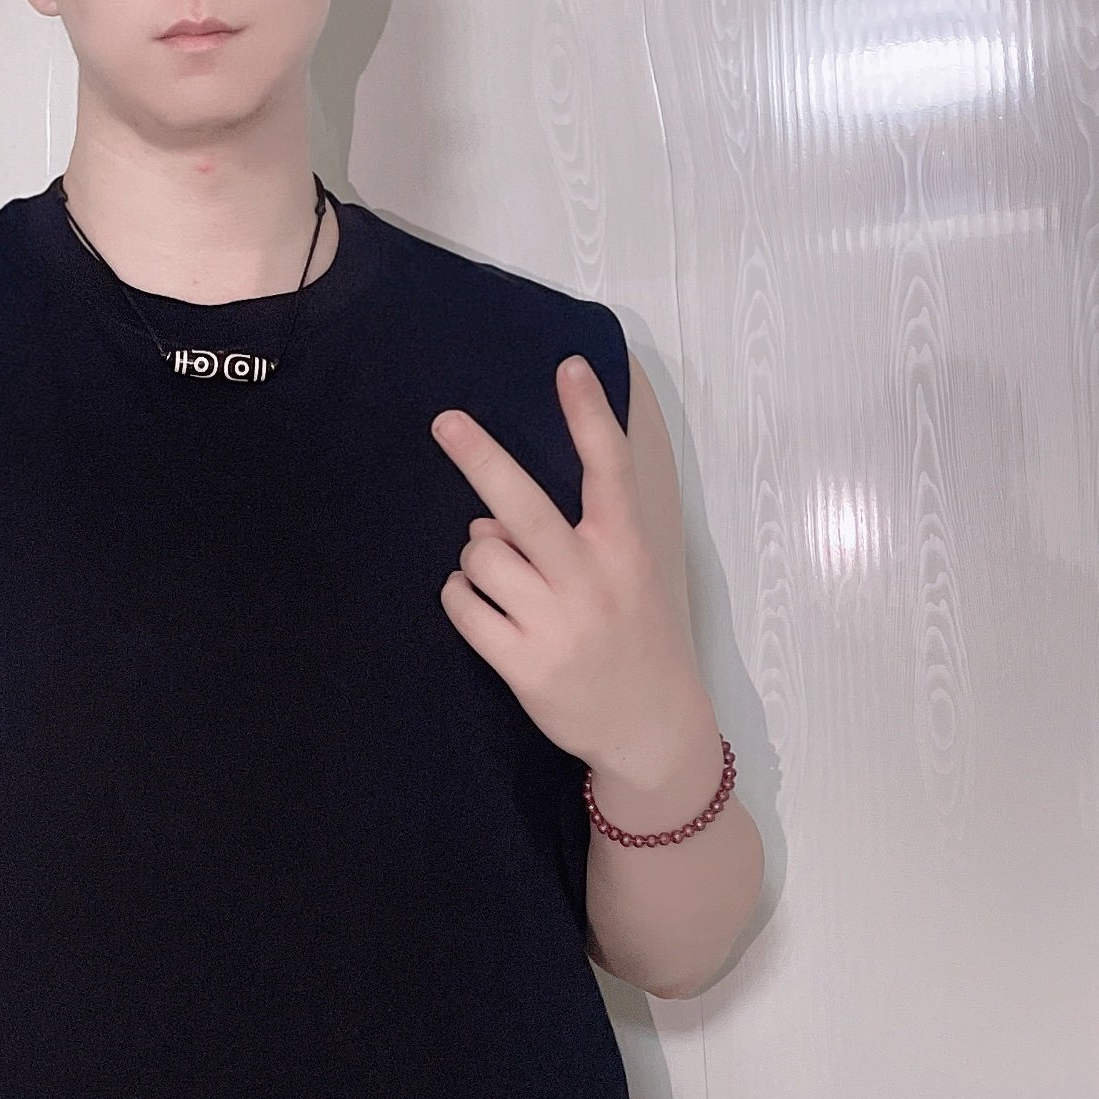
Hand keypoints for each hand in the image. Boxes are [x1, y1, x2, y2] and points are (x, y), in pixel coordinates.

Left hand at [431, 354, 704, 781]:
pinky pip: (464, 608)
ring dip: (476, 561)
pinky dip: (462, 600)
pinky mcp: (526, 665)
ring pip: (480, 557)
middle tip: (445, 421)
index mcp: (625, 549)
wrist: (653, 731)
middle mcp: (593, 580)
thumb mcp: (624, 578)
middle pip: (524, 507)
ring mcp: (559, 624)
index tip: (568, 366)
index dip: (588, 416)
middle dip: (482, 458)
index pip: (608, 469)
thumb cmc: (633, 639)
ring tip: (505, 584)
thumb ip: (565, 542)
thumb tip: (485, 524)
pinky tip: (485, 612)